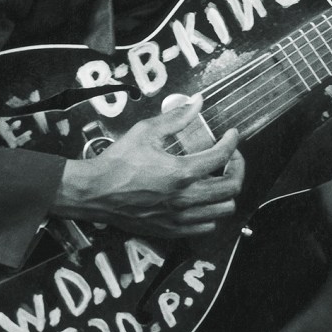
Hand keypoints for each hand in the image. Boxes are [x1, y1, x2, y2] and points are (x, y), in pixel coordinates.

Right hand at [53, 95, 243, 237]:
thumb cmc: (117, 161)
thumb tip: (197, 102)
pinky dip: (212, 213)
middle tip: (231, 158)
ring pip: (223, 210)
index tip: (231, 135)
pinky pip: (206, 227)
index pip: (222, 157)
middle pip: (231, 188)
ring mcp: (180, 217)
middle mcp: (185, 198)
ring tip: (219, 179)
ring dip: (227, 193)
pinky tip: (203, 199)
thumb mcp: (146, 132)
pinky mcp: (171, 229)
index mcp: (181, 172)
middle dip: (238, 168)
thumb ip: (176, 118)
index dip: (232, 142)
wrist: (94, 192)